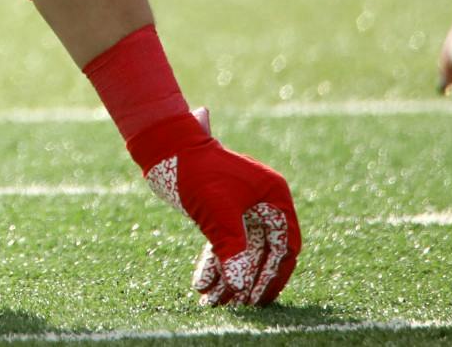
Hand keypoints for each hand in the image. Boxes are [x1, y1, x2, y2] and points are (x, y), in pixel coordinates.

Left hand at [130, 108, 299, 306]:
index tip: (258, 298)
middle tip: (237, 305)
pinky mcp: (222, 211)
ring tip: (212, 301)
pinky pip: (224, 243)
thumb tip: (239, 288)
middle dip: (247, 279)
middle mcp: (263, 202)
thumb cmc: (197, 171)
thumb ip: (233, 250)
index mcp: (273, 196)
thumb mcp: (219, 213)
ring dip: (228, 275)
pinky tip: (202, 285)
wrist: (166, 145)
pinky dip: (214, 262)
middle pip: (263, 252)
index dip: (274, 275)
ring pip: (241, 250)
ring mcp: (242, 206)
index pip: (285, 246)